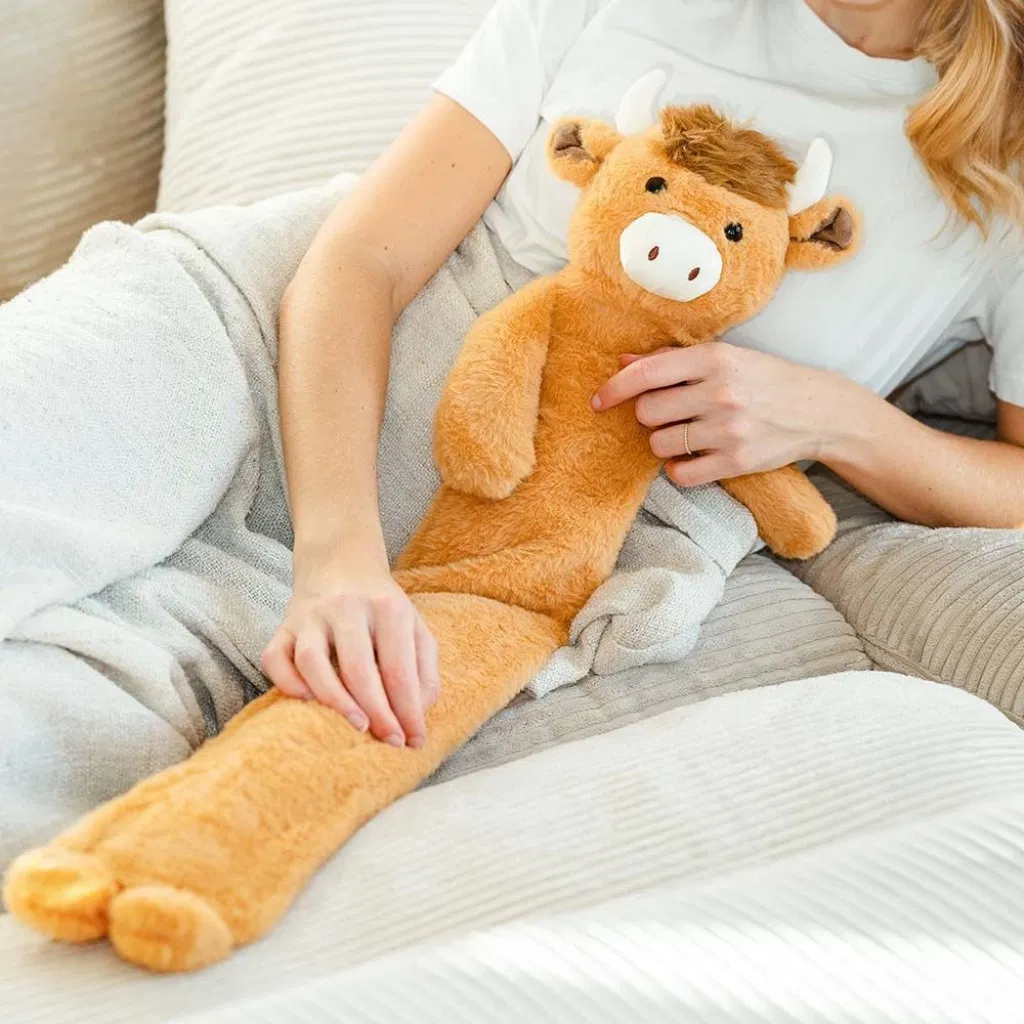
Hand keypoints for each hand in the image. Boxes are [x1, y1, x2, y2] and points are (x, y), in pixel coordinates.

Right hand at [261, 556, 439, 748]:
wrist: (342, 562)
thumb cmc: (383, 607)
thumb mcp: (415, 626)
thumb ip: (424, 669)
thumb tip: (417, 713)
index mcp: (388, 609)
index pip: (399, 669)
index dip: (407, 710)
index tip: (413, 740)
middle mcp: (347, 608)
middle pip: (358, 668)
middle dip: (377, 712)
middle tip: (389, 741)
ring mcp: (311, 616)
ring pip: (312, 661)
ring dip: (334, 700)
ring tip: (355, 726)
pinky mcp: (283, 625)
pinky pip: (274, 657)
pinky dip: (288, 683)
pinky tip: (308, 701)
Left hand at [591, 342, 842, 485]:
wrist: (818, 410)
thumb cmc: (762, 379)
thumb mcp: (723, 358)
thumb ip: (671, 361)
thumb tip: (623, 363)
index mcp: (714, 359)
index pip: (646, 374)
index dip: (614, 389)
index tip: (598, 401)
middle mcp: (720, 393)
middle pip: (646, 413)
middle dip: (649, 416)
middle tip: (672, 414)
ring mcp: (729, 430)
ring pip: (659, 444)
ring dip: (664, 442)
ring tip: (687, 434)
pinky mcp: (736, 462)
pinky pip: (681, 474)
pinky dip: (679, 469)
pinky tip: (693, 457)